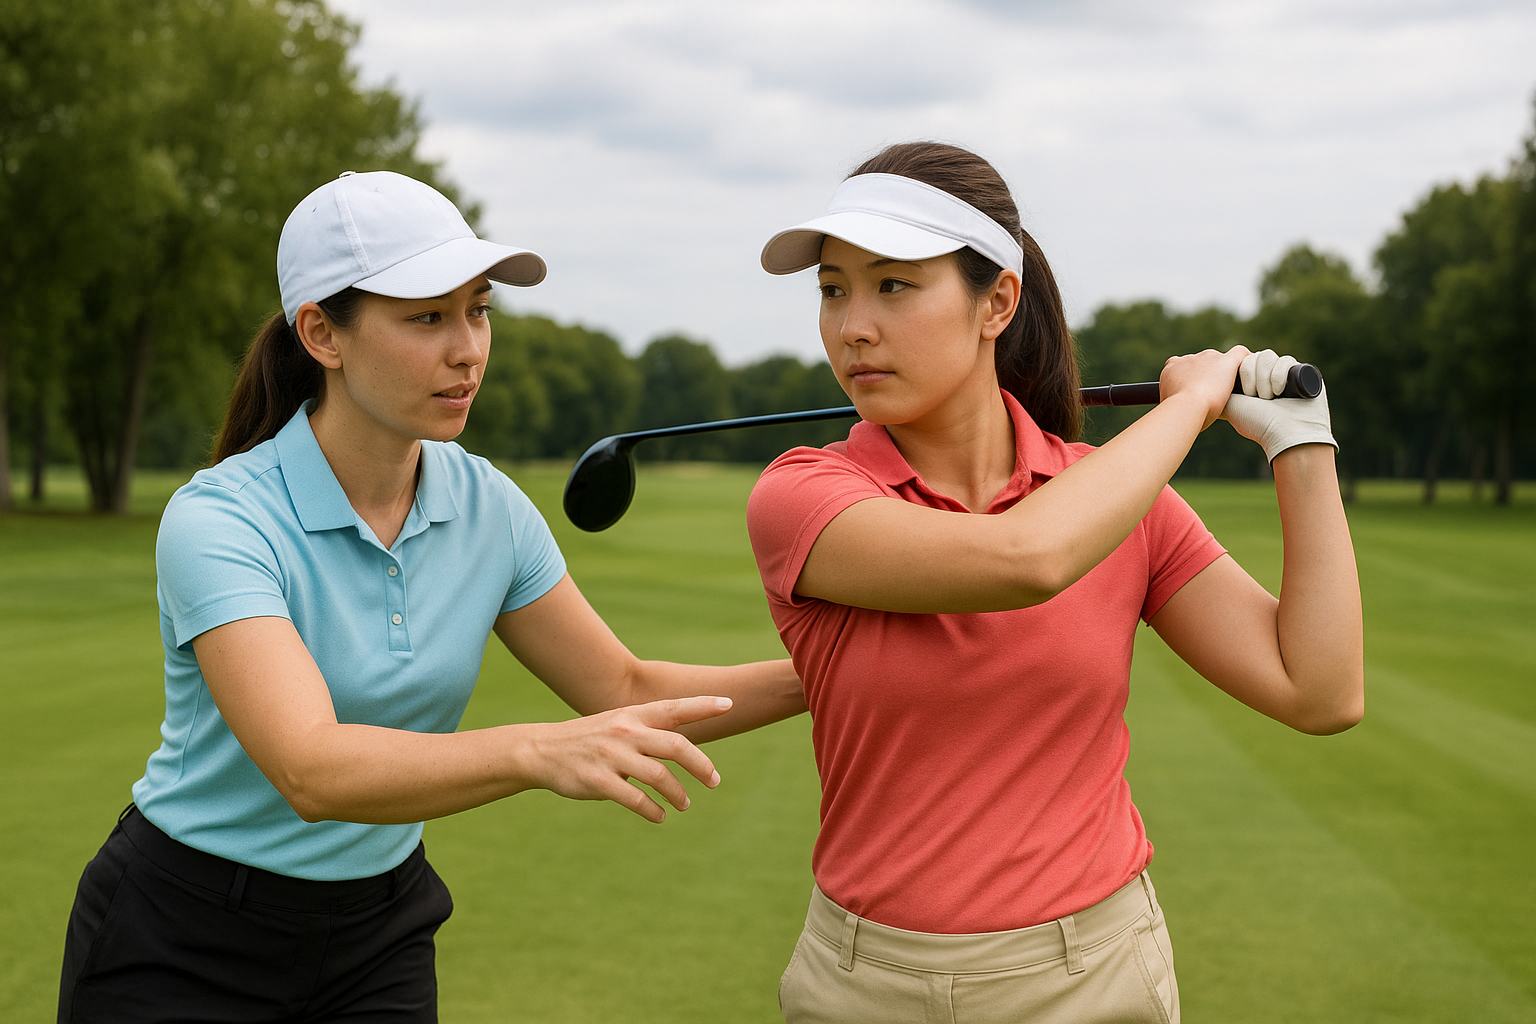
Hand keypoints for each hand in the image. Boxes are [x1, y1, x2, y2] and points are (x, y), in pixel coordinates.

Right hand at [526, 696, 732, 822]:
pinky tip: (660, 816)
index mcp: (633, 716)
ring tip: (685, 804)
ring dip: (679, 794)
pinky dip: (653, 811)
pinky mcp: (598, 781)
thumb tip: (687, 748)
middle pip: (676, 747)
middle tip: (714, 781)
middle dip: (702, 766)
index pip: (674, 708)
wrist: (542, 750)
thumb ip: (649, 731)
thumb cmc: (590, 739)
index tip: (728, 704)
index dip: (703, 705)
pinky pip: (636, 800)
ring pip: (660, 777)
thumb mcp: (619, 724)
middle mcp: (626, 733)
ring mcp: (612, 757)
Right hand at [1160, 346, 1249, 429]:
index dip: (1190, 378)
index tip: (1195, 391)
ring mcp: (1208, 358)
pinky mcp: (1226, 361)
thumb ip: (1178, 401)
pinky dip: (1245, 361)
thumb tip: (1183, 412)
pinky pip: (1240, 353)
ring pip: (1220, 360)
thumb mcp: (1171, 406)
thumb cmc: (1177, 414)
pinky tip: (1250, 375)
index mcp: (1172, 367)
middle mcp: (1189, 359)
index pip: (1182, 367)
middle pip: (1203, 363)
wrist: (1186, 407)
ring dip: (1224, 373)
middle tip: (1214, 395)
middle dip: (1209, 376)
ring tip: (1231, 391)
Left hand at [1224, 349, 1336, 461]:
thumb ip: (1220, 389)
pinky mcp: (1302, 372)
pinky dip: (1279, 374)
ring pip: (1267, 356)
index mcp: (1249, 383)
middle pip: (1252, 357)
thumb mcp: (1230, 405)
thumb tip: (1211, 380)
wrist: (1286, 434)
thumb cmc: (1256, 423)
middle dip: (1251, 377)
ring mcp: (1284, 374)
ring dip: (1264, 378)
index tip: (1244, 394)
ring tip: (1269, 398)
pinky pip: (1286, 360)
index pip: (1240, 361)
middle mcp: (1266, 377)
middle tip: (1256, 398)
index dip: (1241, 373)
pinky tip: (1281, 391)